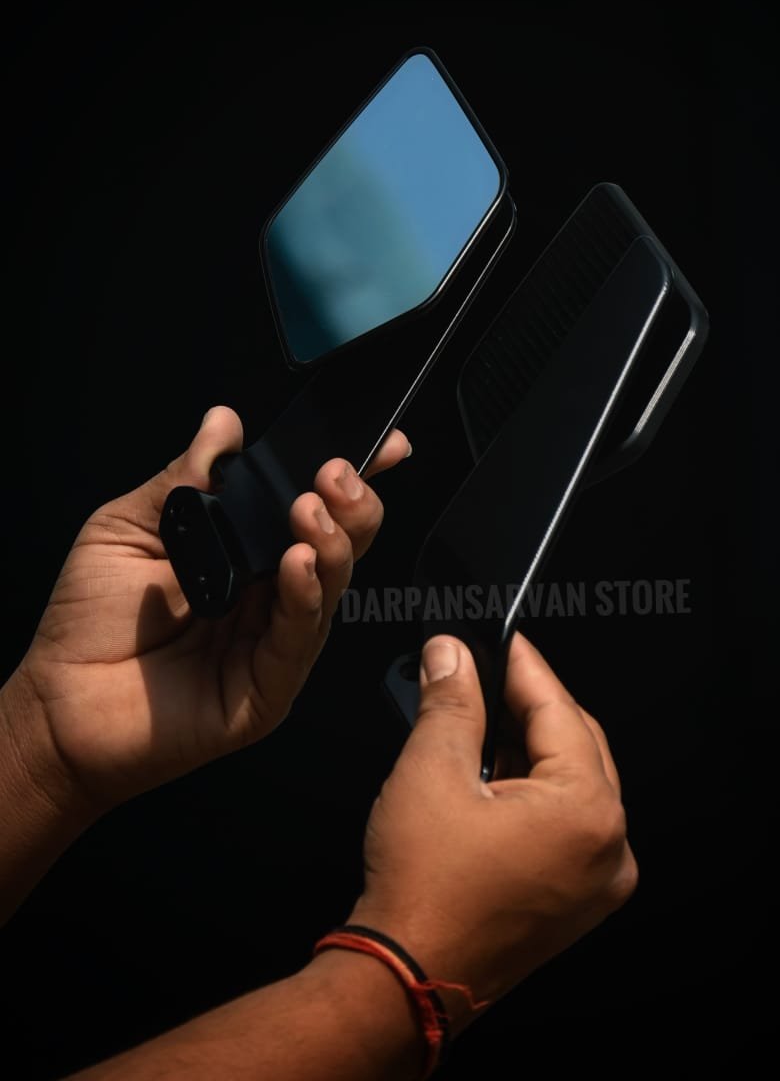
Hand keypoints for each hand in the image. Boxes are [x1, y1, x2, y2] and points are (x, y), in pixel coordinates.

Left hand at [5, 406, 409, 818]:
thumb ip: (183, 479)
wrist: (55, 704)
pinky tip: (299, 563)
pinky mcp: (267, 690)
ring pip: (329, 588)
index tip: (377, 444)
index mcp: (245, 553)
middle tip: (335, 474)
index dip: (348, 477)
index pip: (309, 507)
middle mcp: (269, 595)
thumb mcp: (128, 528)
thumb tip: (223, 422)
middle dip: (350, 504)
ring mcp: (272, 643)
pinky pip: (299, 638)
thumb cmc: (86, 622)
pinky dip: (306, 597)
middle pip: (337, 544)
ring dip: (332, 543)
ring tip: (312, 509)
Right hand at [348, 632, 637, 1029]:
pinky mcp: (572, 902)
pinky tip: (487, 777)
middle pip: (574, 744)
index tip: (497, 638)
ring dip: (525, 750)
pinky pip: (564, 825)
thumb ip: (451, 700)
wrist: (402, 980)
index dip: (522, 665)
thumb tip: (452, 654)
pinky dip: (530, 794)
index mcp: (588, 813)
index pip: (560, 709)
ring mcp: (594, 882)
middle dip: (523, 707)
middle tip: (476, 675)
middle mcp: (607, 850)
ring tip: (472, 726)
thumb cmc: (423, 895)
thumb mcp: (431, 771)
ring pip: (570, 783)